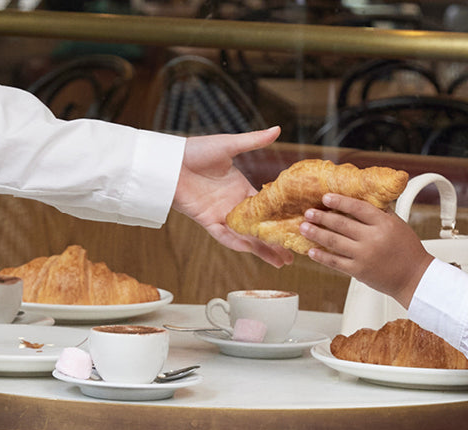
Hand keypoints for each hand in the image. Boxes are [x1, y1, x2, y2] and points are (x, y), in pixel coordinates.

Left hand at [172, 127, 292, 266]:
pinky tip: (252, 250)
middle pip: (260, 229)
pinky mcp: (207, 220)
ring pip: (246, 237)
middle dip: (276, 243)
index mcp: (242, 189)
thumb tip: (278, 129)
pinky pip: (224, 236)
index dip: (281, 220)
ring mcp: (221, 215)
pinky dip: (237, 243)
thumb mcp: (229, 144)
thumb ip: (254, 141)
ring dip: (262, 250)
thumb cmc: (196, 150)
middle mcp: (234, 205)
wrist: (169, 161)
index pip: (266, 209)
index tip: (297, 229)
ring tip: (281, 262)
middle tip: (295, 255)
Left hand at [301, 194, 432, 307]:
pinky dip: (322, 256)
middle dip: (321, 217)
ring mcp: (364, 256)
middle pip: (341, 224)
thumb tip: (363, 200)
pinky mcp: (359, 271)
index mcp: (383, 223)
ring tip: (304, 227)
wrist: (414, 278)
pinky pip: (336, 262)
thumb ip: (380, 213)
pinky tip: (312, 251)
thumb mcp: (398, 225)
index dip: (339, 201)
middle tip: (308, 212)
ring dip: (316, 233)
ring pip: (334, 242)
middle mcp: (372, 239)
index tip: (325, 197)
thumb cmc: (408, 251)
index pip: (357, 207)